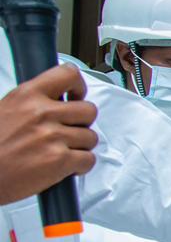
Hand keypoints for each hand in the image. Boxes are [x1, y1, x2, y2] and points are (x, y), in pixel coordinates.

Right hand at [0, 65, 97, 203]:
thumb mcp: (6, 110)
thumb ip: (34, 103)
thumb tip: (59, 101)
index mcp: (27, 95)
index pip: (68, 75)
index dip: (78, 86)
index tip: (76, 96)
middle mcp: (42, 113)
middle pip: (88, 110)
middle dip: (82, 123)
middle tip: (69, 131)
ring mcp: (52, 136)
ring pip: (91, 137)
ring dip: (80, 146)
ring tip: (61, 151)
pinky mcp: (60, 160)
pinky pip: (89, 159)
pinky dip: (81, 165)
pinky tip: (65, 166)